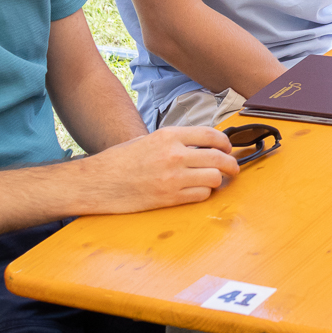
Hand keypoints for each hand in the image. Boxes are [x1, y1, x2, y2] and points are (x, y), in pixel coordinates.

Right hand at [83, 126, 239, 211]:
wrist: (98, 182)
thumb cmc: (119, 161)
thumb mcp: (148, 140)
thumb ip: (174, 141)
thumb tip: (200, 147)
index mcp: (169, 135)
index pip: (211, 134)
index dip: (225, 143)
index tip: (228, 148)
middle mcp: (174, 154)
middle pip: (218, 157)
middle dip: (231, 164)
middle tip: (233, 168)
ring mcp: (173, 177)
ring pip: (214, 178)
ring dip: (218, 180)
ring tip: (215, 181)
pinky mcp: (169, 198)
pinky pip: (201, 195)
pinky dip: (204, 194)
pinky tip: (198, 191)